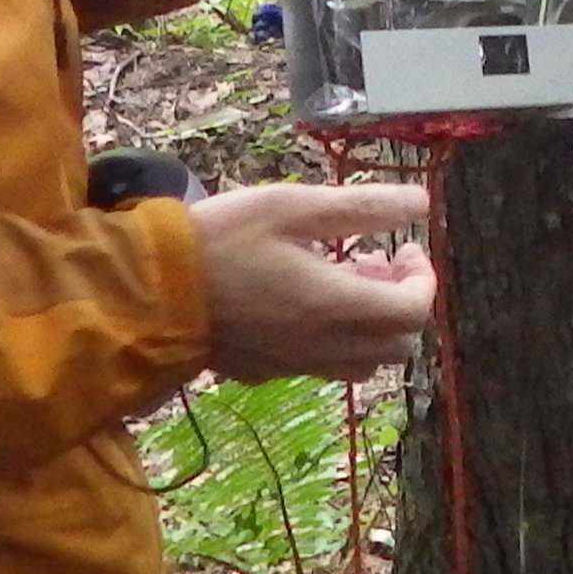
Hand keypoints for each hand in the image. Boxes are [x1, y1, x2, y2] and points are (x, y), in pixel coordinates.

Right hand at [194, 182, 436, 380]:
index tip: (405, 246)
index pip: (414, 311)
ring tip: (341, 278)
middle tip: (375, 261)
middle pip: (398, 344)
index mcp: (337, 306)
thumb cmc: (221, 240)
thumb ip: (362, 207)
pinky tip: (304, 301)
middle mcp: (324, 346)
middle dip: (400, 301)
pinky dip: (335, 337)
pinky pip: (323, 364)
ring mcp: (294, 364)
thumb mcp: (292, 206)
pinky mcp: (266, 371)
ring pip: (363, 361)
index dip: (424, 279)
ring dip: (369, 323)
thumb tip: (420, 202)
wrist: (149, 292)